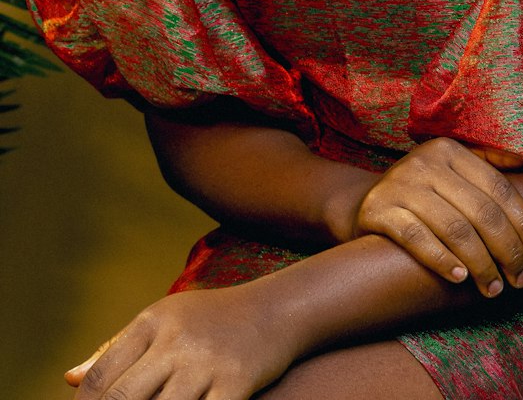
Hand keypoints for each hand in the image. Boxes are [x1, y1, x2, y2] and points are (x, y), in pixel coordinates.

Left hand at [64, 285, 296, 399]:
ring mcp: (206, 363)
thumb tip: (69, 379)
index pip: (102, 374)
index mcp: (154, 321)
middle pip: (122, 398)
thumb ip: (118, 348)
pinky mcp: (235, 383)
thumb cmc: (213, 318)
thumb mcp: (165, 319)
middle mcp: (176, 340)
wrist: (278, 309)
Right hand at [349, 136, 522, 297]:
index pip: (498, 187)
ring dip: (481, 263)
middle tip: (521, 279)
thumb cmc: (421, 192)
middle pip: (481, 210)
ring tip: (494, 287)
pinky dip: (442, 259)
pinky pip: (417, 238)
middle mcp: (426, 162)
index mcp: (450, 149)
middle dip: (508, 249)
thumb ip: (487, 162)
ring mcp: (401, 184)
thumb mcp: (450, 169)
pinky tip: (461, 278)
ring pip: (454, 228)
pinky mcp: (378, 210)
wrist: (360, 204)